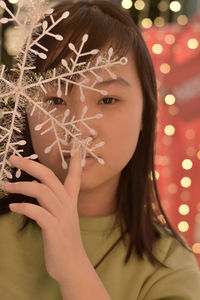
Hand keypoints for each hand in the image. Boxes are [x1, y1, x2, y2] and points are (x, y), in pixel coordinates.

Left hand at [4, 147, 83, 282]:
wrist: (72, 265)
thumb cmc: (64, 240)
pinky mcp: (54, 229)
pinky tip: (13, 207)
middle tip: (14, 158)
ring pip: (41, 191)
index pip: (74, 177)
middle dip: (31, 165)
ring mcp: (61, 216)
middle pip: (49, 177)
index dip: (75, 162)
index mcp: (70, 201)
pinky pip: (37, 212)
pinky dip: (23, 207)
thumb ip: (54, 203)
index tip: (76, 147)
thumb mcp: (64, 218)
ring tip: (6, 185)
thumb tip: (38, 193)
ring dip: (21, 186)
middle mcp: (67, 205)